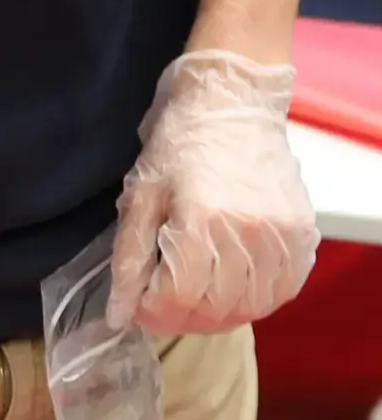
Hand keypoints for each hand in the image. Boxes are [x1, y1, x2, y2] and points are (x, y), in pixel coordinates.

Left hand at [108, 50, 317, 333]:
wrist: (231, 103)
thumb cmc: (178, 144)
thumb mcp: (140, 197)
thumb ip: (129, 258)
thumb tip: (117, 313)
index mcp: (202, 219)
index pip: (180, 297)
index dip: (154, 313)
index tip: (138, 307)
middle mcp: (250, 231)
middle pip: (216, 308)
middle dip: (181, 317)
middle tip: (161, 303)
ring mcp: (282, 233)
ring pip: (252, 305)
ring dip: (218, 313)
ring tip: (195, 297)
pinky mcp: (302, 232)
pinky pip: (284, 288)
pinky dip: (256, 298)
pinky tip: (232, 286)